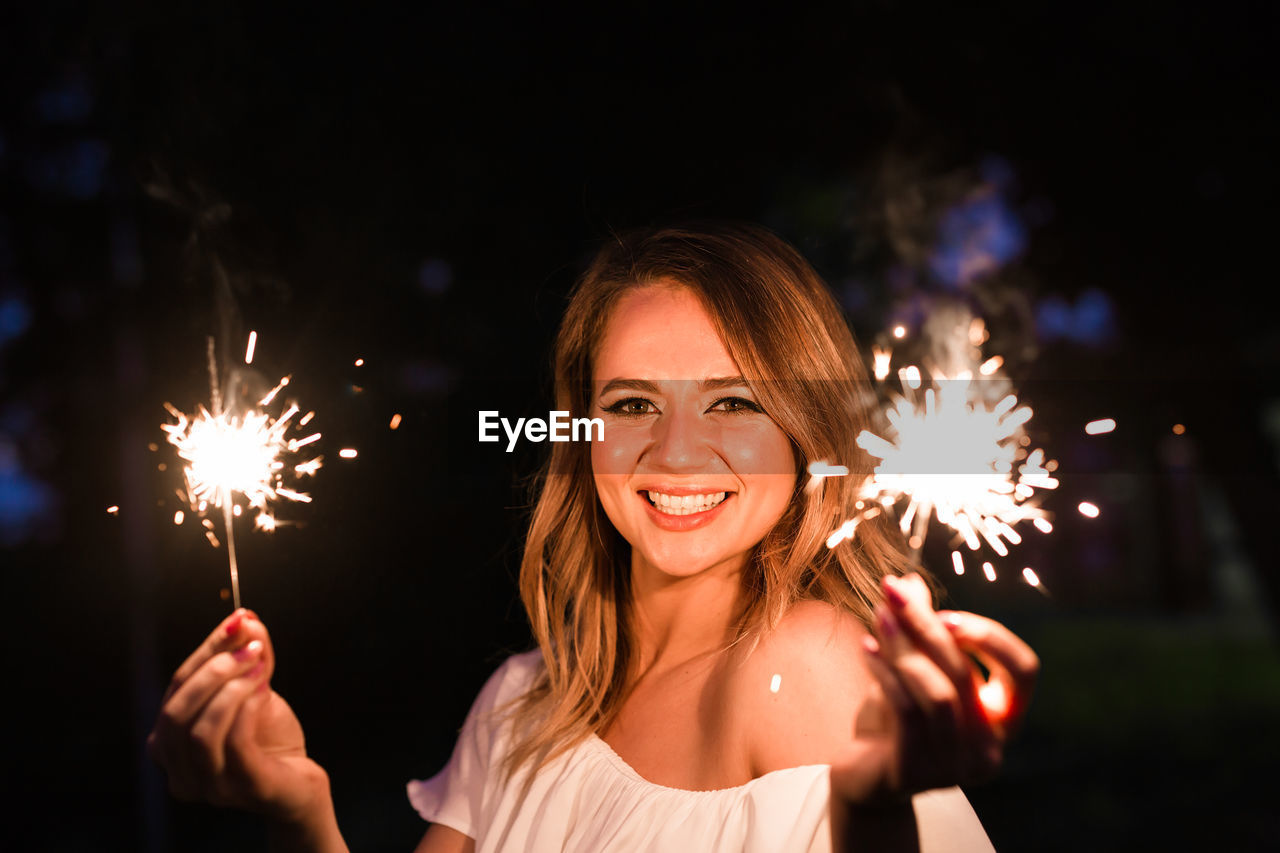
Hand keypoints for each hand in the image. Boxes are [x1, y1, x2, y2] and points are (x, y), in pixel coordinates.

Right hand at [147, 610, 328, 823]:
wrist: (299, 782)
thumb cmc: (268, 739)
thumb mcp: (253, 691)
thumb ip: (247, 659)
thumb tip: (246, 619)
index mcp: (169, 744)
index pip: (175, 689)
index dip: (206, 650)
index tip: (237, 620)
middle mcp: (178, 770)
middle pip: (175, 711)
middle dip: (214, 669)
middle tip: (251, 645)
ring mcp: (207, 786)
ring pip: (199, 731)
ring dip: (231, 688)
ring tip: (261, 666)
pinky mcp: (241, 788)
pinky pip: (234, 743)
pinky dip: (247, 708)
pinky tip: (265, 690)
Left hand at [830, 573, 1038, 804]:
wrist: (864, 776)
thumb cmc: (897, 718)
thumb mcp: (912, 668)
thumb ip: (918, 630)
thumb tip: (910, 580)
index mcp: (1003, 720)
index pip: (1025, 670)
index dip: (991, 637)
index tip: (946, 614)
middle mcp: (988, 748)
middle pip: (967, 672)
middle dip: (926, 624)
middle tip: (892, 589)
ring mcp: (955, 767)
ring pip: (937, 692)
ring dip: (903, 646)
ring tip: (878, 615)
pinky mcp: (915, 773)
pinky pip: (906, 712)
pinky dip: (885, 673)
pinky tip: (865, 648)